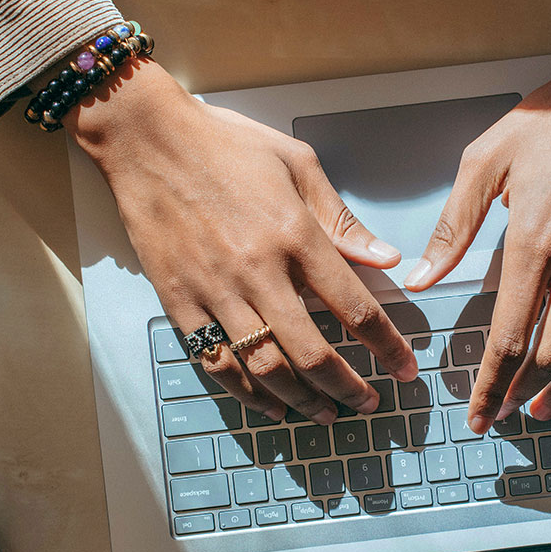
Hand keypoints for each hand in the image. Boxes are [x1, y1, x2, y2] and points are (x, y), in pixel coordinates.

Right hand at [68, 59, 418, 424]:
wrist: (146, 138)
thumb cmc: (224, 143)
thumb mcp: (297, 163)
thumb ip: (341, 218)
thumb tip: (386, 257)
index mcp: (295, 234)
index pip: (355, 308)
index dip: (387, 347)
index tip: (405, 368)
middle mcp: (258, 270)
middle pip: (314, 353)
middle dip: (349, 389)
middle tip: (369, 403)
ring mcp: (215, 290)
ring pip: (266, 368)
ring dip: (303, 401)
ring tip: (326, 413)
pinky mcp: (180, 301)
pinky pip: (217, 362)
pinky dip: (247, 392)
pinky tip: (270, 405)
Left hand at [404, 17, 550, 433]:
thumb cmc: (549, 120)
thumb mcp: (483, 162)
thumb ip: (453, 227)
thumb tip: (423, 279)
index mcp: (534, 239)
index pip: (509, 335)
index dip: (491, 384)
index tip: (478, 415)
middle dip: (523, 393)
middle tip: (503, 415)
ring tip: (544, 410)